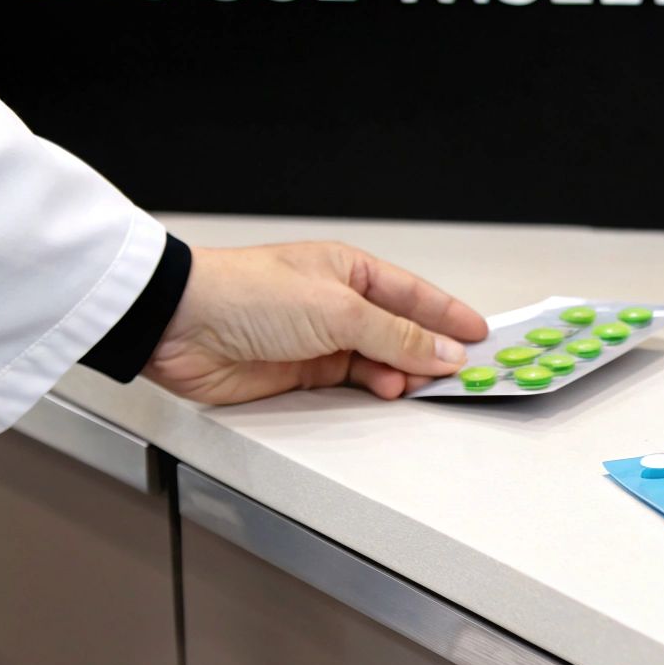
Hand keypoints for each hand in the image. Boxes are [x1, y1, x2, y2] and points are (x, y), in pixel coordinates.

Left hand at [144, 242, 488, 403]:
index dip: (451, 316)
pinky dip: (375, 390)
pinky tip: (390, 393)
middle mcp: (338, 304)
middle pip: (401, 332)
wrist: (179, 326)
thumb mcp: (338, 309)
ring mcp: (320, 341)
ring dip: (403, 374)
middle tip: (467, 373)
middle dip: (432, 352)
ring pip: (380, 362)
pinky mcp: (300, 375)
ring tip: (426, 386)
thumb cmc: (247, 293)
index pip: (415, 295)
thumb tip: (444, 351)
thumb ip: (397, 336)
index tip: (484, 337)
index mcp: (350, 271)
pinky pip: (353, 386)